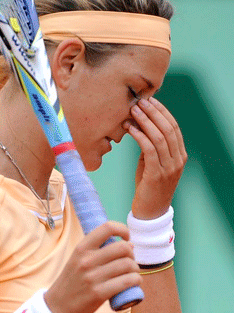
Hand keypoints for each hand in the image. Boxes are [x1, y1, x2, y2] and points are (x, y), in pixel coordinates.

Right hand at [44, 221, 141, 312]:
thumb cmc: (72, 281)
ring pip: (128, 265)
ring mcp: (93, 277)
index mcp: (81, 248)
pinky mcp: (99, 293)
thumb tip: (128, 244)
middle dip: (132, 254)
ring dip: (135, 269)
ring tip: (131, 273)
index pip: (107, 227)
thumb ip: (97, 250)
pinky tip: (133, 282)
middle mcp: (87, 260)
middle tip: (129, 261)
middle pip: (123, 248)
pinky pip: (127, 282)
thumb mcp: (77, 259)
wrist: (58, 306)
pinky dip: (135, 281)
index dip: (122, 230)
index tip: (126, 238)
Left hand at [123, 97, 186, 218]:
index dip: (162, 112)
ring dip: (145, 121)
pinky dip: (140, 136)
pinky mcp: (157, 174)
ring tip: (133, 111)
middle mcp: (178, 160)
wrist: (149, 212)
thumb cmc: (148, 186)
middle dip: (153, 112)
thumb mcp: (152, 163)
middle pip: (168, 129)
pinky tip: (131, 128)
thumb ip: (151, 147)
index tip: (150, 100)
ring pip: (159, 137)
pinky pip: (149, 150)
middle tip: (140, 101)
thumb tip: (140, 126)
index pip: (174, 127)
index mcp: (180, 155)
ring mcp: (169, 167)